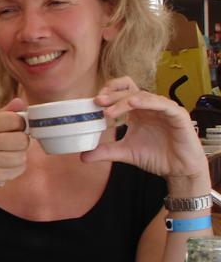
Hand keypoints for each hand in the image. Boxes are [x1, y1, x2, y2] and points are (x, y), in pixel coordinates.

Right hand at [0, 97, 29, 194]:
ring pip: (22, 156)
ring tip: (4, 158)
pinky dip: (14, 170)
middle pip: (22, 139)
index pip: (15, 119)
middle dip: (20, 143)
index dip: (20, 125)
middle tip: (9, 146)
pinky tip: (2, 168)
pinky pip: (19, 169)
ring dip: (18, 158)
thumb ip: (2, 115)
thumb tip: (20, 102)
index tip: (14, 130)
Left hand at [84, 78, 207, 191]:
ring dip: (124, 101)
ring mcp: (164, 109)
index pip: (123, 91)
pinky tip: (133, 104)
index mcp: (137, 111)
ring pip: (142, 96)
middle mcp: (150, 106)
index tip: (94, 101)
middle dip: (112, 95)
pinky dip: (147, 102)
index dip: (109, 91)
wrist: (178, 170)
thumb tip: (82, 156)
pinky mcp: (177, 115)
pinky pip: (162, 104)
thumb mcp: (125, 152)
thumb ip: (105, 151)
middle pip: (129, 91)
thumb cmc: (156, 156)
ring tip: (109, 111)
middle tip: (97, 102)